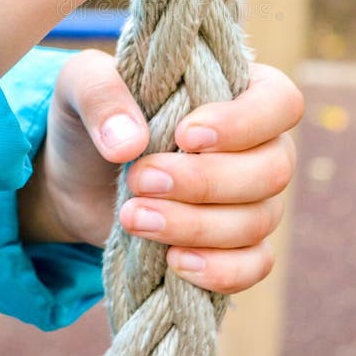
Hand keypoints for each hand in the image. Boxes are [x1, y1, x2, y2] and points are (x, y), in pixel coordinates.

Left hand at [18, 49, 301, 293]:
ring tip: (133, 217)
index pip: (279, 102)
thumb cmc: (96, 118)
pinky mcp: (237, 245)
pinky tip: (173, 262)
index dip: (242, 123)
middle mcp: (259, 143)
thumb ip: (101, 94)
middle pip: (274, 169)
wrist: (77, 181)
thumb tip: (128, 143)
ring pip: (260, 219)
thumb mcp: (81, 86)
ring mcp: (254, 198)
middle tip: (141, 179)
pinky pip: (256, 264)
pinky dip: (220, 269)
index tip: (184, 136)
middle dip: (205, 181)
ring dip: (195, 224)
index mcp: (239, 90)